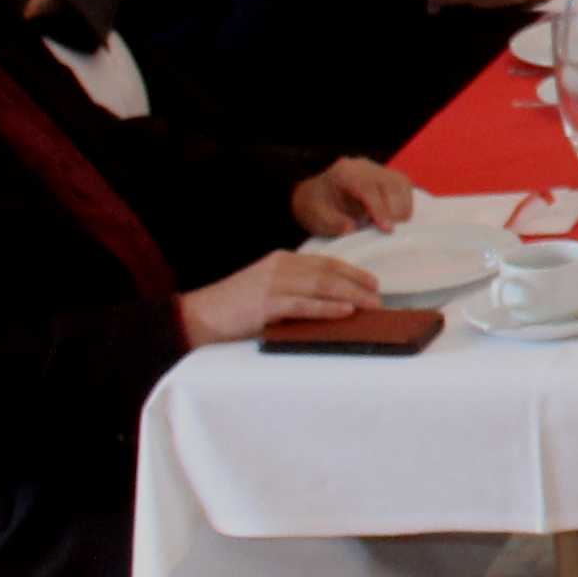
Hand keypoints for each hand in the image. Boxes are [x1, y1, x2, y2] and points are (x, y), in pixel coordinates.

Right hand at [179, 249, 379, 348]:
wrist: (198, 316)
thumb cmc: (235, 307)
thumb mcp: (267, 289)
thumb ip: (293, 288)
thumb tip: (330, 299)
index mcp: (282, 260)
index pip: (325, 263)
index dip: (352, 272)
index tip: (373, 282)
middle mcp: (280, 267)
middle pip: (328, 273)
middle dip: (357, 285)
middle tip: (379, 297)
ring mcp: (272, 284)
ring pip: (321, 287)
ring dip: (350, 296)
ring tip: (371, 306)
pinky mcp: (265, 304)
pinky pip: (303, 305)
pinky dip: (327, 308)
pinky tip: (345, 311)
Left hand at [288, 159, 415, 237]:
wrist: (315, 194)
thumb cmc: (316, 206)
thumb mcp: (316, 217)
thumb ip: (333, 223)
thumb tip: (353, 228)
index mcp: (344, 173)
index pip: (368, 189)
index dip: (380, 209)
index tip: (387, 228)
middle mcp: (364, 167)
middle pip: (391, 184)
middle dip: (394, 210)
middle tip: (389, 231)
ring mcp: (378, 169)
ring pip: (402, 185)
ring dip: (402, 208)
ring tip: (391, 225)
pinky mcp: (388, 176)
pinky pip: (405, 188)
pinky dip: (404, 204)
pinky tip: (394, 218)